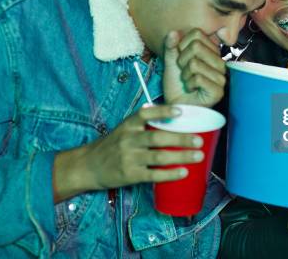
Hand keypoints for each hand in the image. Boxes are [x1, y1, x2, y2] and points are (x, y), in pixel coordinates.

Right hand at [53, 105, 203, 201]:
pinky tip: (183, 172)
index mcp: (128, 125)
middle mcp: (128, 139)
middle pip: (157, 138)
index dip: (163, 111)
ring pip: (159, 157)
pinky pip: (153, 175)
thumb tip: (173, 114)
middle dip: (181, 139)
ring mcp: (129, 158)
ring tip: (198, 156)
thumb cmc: (112, 145)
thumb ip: (143, 123)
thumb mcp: (124, 129)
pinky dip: (170, 174)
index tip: (180, 111)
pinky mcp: (130, 175)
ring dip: (181, 156)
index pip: (145, 114)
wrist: (88, 166)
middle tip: (199, 140)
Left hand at [163, 29, 225, 106]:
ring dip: (185, 74)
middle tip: (184, 72)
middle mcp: (220, 62)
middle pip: (196, 46)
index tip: (181, 59)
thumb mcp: (171, 62)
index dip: (182, 45)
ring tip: (188, 81)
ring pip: (195, 63)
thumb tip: (173, 32)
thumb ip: (171, 46)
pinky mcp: (218, 91)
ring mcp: (221, 77)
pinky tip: (192, 89)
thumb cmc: (177, 85)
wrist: (177, 106)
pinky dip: (189, 84)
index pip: (197, 33)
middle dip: (182, 60)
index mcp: (212, 52)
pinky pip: (197, 78)